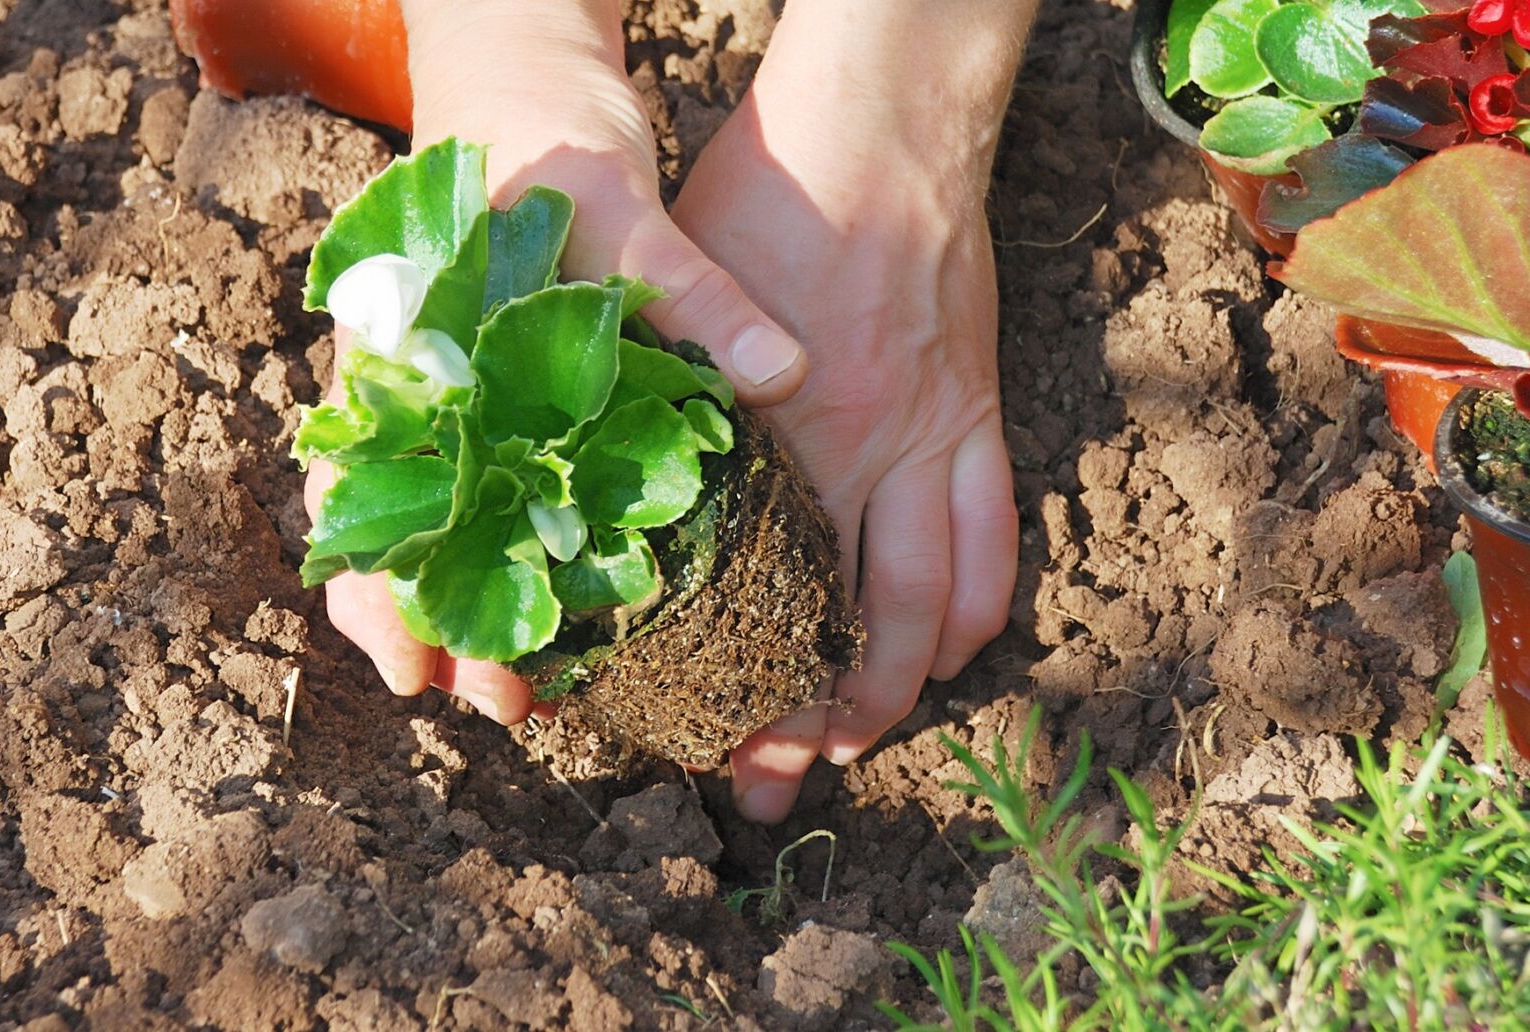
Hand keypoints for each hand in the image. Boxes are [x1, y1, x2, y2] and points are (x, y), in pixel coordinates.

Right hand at [313, 0, 808, 717]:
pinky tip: (551, 602)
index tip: (425, 666)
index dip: (392, 591)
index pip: (375, 496)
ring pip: (431, 522)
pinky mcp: (503, 390)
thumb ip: (690, 296)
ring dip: (465, 605)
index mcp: (411, 353)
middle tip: (494, 705)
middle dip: (431, 625)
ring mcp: (453, 393)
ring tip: (518, 691)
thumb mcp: (618, 211)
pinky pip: (489, 485)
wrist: (522, 74)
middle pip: (394, 531)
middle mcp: (418, 386)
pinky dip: (508, 549)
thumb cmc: (545, 140)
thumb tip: (785, 373)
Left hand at [673, 4, 1027, 822]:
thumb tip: (633, 489)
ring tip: (870, 727)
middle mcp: (876, 456)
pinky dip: (974, 604)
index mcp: (792, 438)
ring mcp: (940, 436)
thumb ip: (675, 404)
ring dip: (916, 679)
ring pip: (950, 600)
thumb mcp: (685, 301)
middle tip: (793, 774)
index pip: (780, 608)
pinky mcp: (977, 409)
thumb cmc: (767, 197)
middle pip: (876, 632)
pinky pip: (995, 534)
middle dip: (838, 722)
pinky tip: (944, 641)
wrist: (886, 121)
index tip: (729, 748)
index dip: (761, 695)